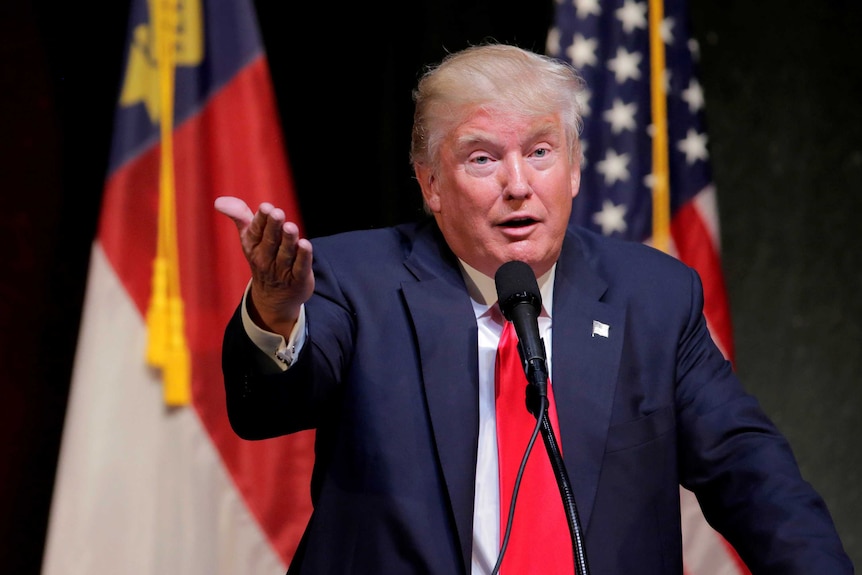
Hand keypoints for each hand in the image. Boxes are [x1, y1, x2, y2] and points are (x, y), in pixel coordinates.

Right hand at [215, 196, 313, 337]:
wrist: (274, 298)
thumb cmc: (262, 257)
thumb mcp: (249, 238)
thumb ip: (239, 216)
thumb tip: (218, 201)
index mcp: (252, 246)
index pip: (256, 231)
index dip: (261, 219)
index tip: (266, 207)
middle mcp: (266, 258)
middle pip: (270, 240)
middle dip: (274, 226)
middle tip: (278, 213)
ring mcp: (282, 270)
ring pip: (286, 252)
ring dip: (289, 239)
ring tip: (290, 227)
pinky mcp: (299, 279)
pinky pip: (300, 267)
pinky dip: (303, 256)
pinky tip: (305, 244)